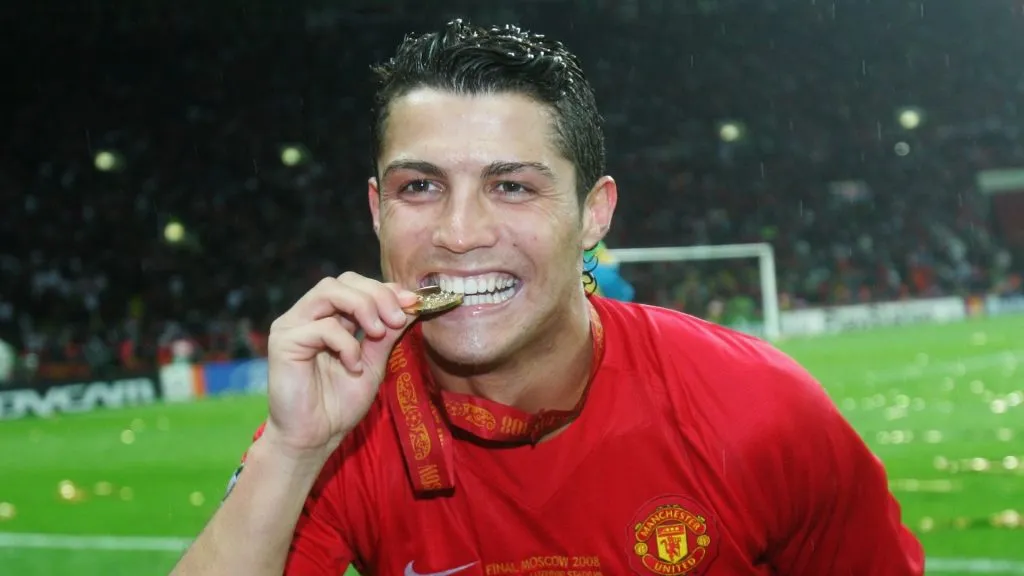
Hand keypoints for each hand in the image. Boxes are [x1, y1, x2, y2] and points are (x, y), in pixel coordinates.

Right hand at [262, 272, 419, 458]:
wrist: (315, 437)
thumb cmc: (340, 404)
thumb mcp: (373, 363)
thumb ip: (387, 333)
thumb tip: (412, 305)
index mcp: (328, 317)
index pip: (356, 285)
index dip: (385, 289)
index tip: (413, 303)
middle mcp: (307, 315)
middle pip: (343, 281)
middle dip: (377, 295)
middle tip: (397, 319)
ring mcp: (293, 325)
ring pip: (329, 290)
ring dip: (363, 307)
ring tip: (378, 333)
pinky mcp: (283, 340)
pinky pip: (322, 326)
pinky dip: (345, 343)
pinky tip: (352, 367)